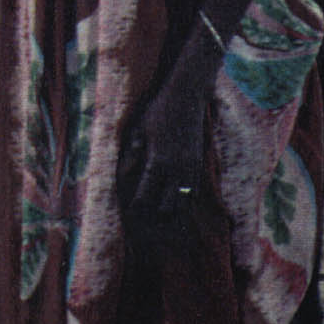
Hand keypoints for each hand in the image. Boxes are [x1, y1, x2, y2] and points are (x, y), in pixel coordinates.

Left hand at [117, 71, 209, 247]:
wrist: (187, 95)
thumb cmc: (159, 109)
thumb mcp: (139, 128)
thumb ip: (133, 150)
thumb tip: (124, 169)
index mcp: (158, 161)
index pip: (146, 195)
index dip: (138, 209)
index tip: (130, 217)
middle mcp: (177, 168)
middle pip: (168, 206)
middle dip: (157, 220)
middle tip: (148, 229)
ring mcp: (191, 167)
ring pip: (185, 203)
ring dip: (175, 215)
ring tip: (166, 228)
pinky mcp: (199, 163)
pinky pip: (194, 191)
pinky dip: (186, 202)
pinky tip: (179, 208)